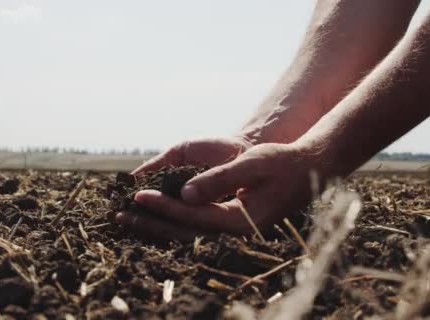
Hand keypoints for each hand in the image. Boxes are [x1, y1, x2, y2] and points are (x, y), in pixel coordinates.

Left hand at [116, 143, 313, 241]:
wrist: (308, 169)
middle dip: (153, 223)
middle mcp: (234, 231)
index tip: (138, 196)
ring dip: (159, 224)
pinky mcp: (231, 222)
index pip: (193, 216)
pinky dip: (173, 220)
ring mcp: (233, 229)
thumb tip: (185, 193)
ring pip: (188, 231)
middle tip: (121, 216)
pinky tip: (155, 215)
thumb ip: (220, 178)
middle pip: (185, 231)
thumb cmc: (282, 162)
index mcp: (241, 220)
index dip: (164, 206)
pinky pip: (196, 225)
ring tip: (130, 219)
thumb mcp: (253, 164)